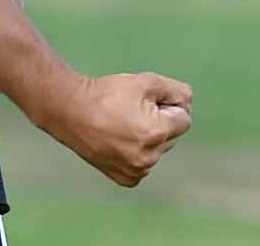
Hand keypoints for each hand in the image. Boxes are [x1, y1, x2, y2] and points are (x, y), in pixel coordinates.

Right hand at [46, 73, 192, 187]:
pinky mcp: (126, 179)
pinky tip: (119, 140)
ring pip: (158, 150)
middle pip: (171, 135)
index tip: (146, 101)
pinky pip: (144, 164)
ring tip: (122, 124)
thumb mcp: (146, 81)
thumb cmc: (108, 94)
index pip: (184, 118)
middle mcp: (149, 158)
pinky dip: (137, 152)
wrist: (71, 112)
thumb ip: (177, 91)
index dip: (168, 105)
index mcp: (156, 133)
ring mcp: (137, 171)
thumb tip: (188, 104)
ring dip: (149, 138)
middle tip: (131, 111)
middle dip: (160, 121)